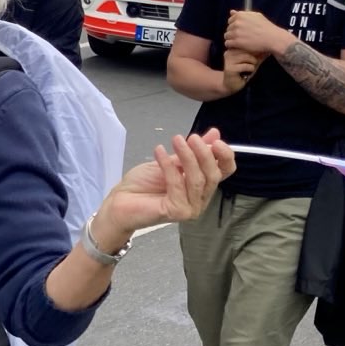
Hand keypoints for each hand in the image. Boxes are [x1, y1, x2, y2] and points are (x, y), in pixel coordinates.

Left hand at [91, 128, 235, 244]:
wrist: (119, 202)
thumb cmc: (143, 184)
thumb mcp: (170, 160)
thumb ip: (191, 150)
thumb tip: (214, 133)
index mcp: (202, 186)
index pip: (225, 171)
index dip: (225, 156)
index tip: (215, 140)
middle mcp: (200, 199)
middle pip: (213, 175)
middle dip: (203, 153)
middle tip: (190, 137)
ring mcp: (190, 208)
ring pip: (197, 180)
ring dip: (187, 157)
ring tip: (175, 139)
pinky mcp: (177, 212)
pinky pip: (177, 185)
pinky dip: (168, 166)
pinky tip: (158, 151)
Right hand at [222, 46, 261, 94]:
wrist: (231, 85)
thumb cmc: (242, 72)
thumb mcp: (250, 61)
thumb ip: (256, 53)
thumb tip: (268, 47)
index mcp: (232, 49)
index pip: (247, 45)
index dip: (254, 50)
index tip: (255, 57)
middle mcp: (229, 53)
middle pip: (248, 50)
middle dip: (253, 59)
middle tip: (250, 66)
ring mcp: (228, 60)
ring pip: (248, 57)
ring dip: (252, 64)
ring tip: (248, 69)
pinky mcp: (230, 69)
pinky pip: (247, 66)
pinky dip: (250, 70)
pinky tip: (245, 74)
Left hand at [225, 9, 291, 58]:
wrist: (272, 38)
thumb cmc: (265, 27)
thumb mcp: (256, 16)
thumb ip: (243, 14)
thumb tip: (232, 12)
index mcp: (240, 15)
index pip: (230, 20)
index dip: (235, 25)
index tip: (241, 29)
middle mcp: (236, 23)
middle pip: (228, 28)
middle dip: (233, 32)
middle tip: (242, 36)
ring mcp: (236, 33)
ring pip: (226, 36)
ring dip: (231, 39)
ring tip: (240, 41)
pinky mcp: (236, 42)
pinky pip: (227, 43)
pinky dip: (231, 45)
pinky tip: (237, 46)